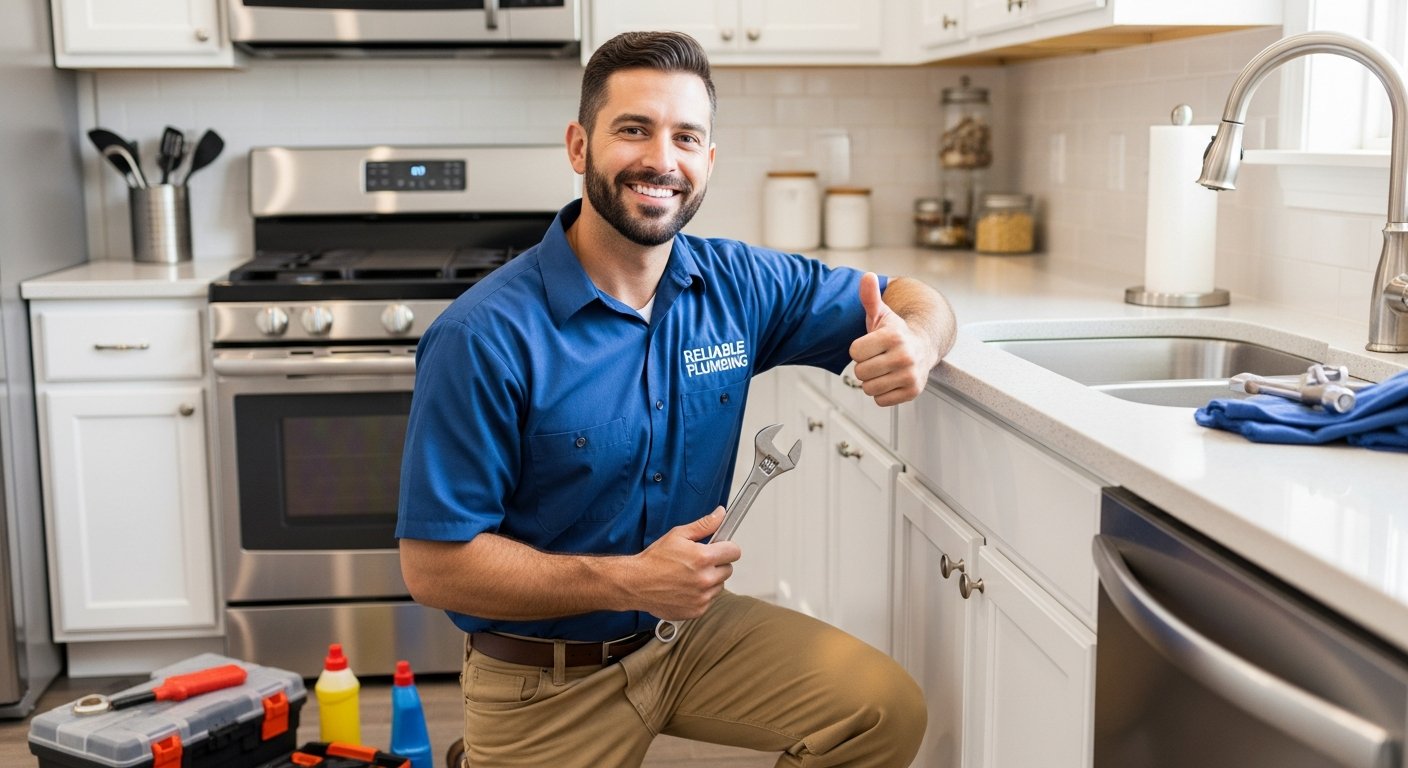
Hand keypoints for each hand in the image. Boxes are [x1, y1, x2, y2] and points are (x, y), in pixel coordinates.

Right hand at [631, 508, 740, 620]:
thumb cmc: (654, 560)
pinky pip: (709, 600)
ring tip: (690, 576)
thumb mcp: (678, 535)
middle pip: (728, 569)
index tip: (720, 548)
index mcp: (703, 558)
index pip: (734, 552)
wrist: (636, 583)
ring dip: (710, 580)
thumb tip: (720, 514)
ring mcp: (702, 597)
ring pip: (719, 586)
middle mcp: (705, 579)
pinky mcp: (697, 610)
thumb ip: (704, 525)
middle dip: (717, 564)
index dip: (727, 548)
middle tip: (699, 562)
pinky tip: (686, 588)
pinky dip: (701, 595)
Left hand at [848, 272, 937, 406]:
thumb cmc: (895, 332)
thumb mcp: (881, 313)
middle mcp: (905, 356)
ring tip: (884, 369)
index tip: (871, 345)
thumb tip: (867, 277)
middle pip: (860, 372)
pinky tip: (891, 380)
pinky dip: (882, 393)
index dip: (858, 350)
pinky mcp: (913, 391)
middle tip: (877, 358)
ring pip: (868, 388)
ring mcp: (910, 375)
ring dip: (872, 381)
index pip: (854, 353)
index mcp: (893, 336)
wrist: (923, 347)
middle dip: (864, 366)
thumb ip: (870, 297)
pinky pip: (880, 400)